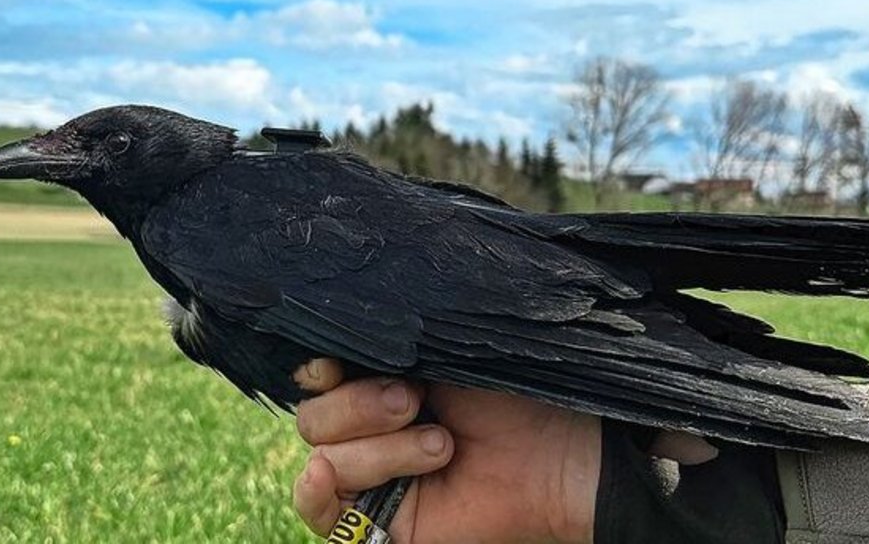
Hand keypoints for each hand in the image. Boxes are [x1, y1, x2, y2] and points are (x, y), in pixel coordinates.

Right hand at [291, 359, 600, 543]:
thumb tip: (327, 343)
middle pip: (313, 417)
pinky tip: (327, 474)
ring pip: (324, 456)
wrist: (555, 457)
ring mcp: (370, 478)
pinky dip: (315, 493)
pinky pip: (320, 514)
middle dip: (361, 407)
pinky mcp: (380, 525)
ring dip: (380, 450)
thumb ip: (381, 349)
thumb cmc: (507, 398)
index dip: (320, 369)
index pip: (314, 376)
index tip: (340, 363)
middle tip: (417, 402)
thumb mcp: (438, 357)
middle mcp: (366, 428)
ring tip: (442, 447)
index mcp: (376, 381)